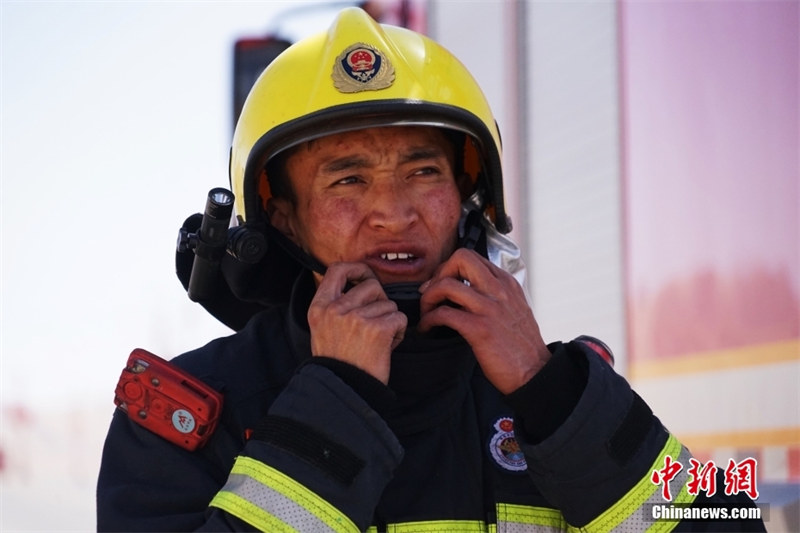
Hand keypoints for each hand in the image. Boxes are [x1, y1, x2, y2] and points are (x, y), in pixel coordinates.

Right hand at [308, 262, 406, 383]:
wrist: (345, 391)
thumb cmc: (339, 363)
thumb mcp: (323, 329)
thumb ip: (335, 306)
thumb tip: (357, 284)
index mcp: (319, 307)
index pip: (337, 270)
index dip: (357, 269)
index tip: (366, 277)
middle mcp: (335, 309)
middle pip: (372, 286)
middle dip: (381, 301)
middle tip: (377, 322)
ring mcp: (356, 318)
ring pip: (389, 304)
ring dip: (390, 321)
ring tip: (378, 341)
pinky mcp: (377, 329)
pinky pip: (399, 318)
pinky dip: (399, 333)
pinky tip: (387, 347)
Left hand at [418, 249, 550, 393]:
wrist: (535, 372)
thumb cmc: (522, 346)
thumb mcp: (515, 309)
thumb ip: (496, 295)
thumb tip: (469, 291)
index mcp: (507, 284)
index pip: (472, 257)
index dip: (450, 269)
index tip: (441, 285)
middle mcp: (499, 290)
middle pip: (460, 258)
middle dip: (438, 273)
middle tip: (431, 294)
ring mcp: (489, 308)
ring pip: (446, 284)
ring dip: (428, 298)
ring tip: (427, 313)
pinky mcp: (479, 329)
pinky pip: (443, 313)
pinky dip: (428, 320)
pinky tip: (428, 329)